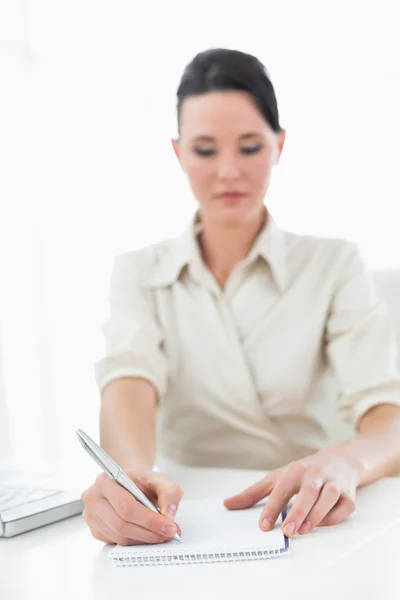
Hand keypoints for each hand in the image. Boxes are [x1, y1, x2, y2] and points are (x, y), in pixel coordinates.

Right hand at [81, 470, 183, 544]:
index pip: (126, 506)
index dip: (149, 520)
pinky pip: (117, 543)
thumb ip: (170, 493)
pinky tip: (147, 534)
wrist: (131, 484)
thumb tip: (169, 514)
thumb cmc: (142, 482)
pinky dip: (136, 542)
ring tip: (161, 534)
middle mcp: (93, 498)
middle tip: (169, 534)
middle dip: (149, 532)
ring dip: (144, 540)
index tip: (169, 527)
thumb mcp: (160, 480)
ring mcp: (92, 516)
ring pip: (120, 537)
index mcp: (105, 481)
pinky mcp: (95, 530)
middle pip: (122, 524)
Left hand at [224, 453, 357, 537]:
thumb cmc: (304, 472)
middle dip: (297, 512)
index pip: (281, 489)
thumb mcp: (277, 477)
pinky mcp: (349, 495)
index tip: (263, 525)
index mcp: (295, 470)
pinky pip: (343, 508)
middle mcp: (316, 474)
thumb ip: (253, 493)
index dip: (272, 507)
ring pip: (328, 499)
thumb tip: (228, 504)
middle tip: (286, 531)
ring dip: (316, 515)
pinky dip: (334, 517)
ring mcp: (334, 484)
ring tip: (302, 531)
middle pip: (307, 492)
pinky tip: (321, 524)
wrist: (340, 460)